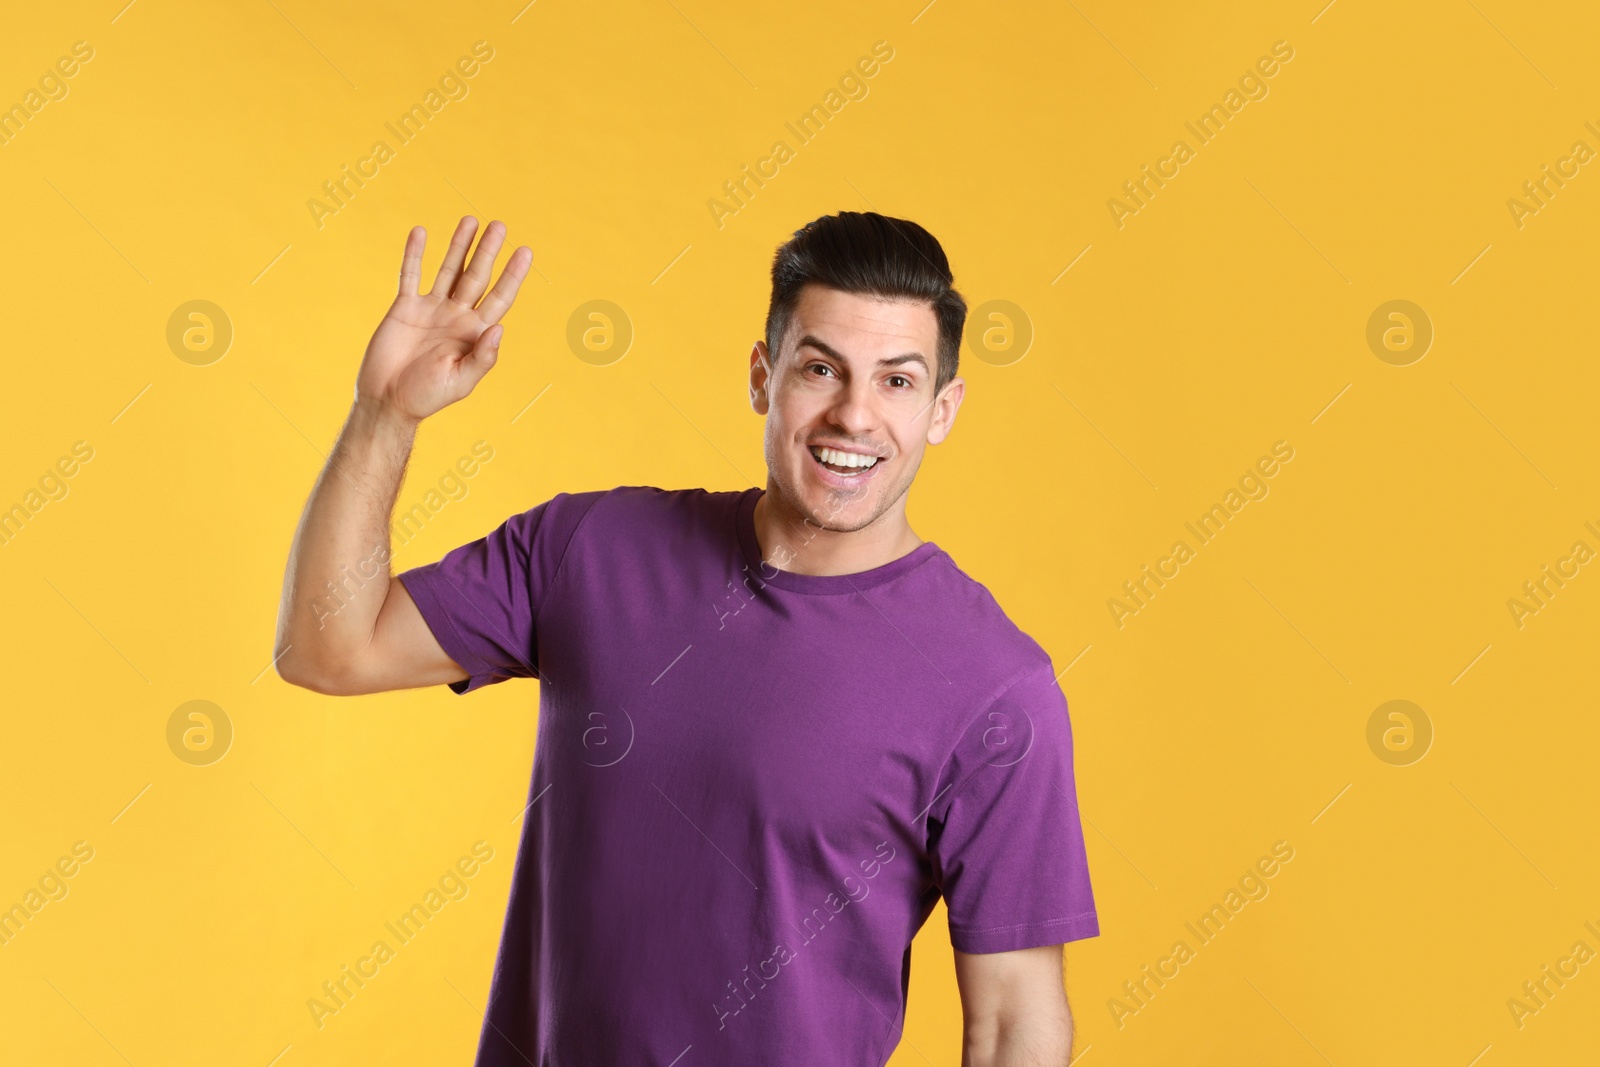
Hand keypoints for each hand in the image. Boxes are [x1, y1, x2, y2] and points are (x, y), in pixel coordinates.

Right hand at [355, 217, 532, 420]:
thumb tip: (499, 328)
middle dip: (488, 251)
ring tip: (471, 220)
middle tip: (500, 225)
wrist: (387, 400)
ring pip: (449, 270)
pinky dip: (415, 254)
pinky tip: (421, 232)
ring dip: (460, 246)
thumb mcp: (461, 381)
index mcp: (475, 333)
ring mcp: (432, 309)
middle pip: (477, 276)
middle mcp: (457, 316)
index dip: (513, 275)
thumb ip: (482, 357)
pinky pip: (410, 274)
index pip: (500, 298)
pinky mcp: (405, 307)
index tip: (525, 251)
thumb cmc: (426, 396)